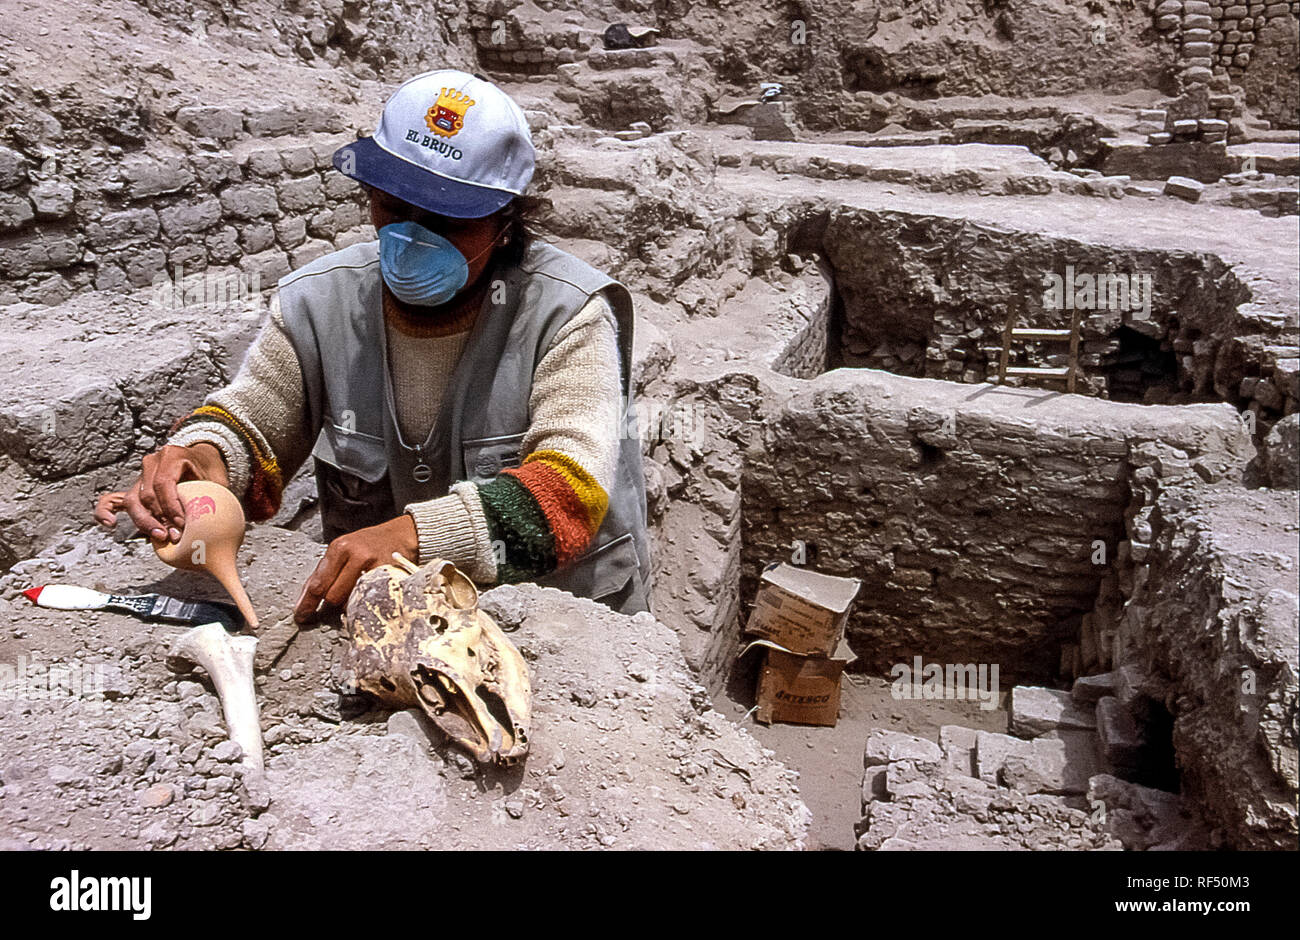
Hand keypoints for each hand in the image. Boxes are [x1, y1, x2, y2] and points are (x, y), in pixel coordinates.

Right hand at [93, 442, 229, 542]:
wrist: (203, 460)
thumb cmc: (211, 472)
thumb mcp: (217, 480)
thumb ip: (214, 496)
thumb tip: (216, 522)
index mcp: (171, 455)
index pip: (163, 484)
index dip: (171, 507)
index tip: (182, 525)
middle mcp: (152, 463)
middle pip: (146, 495)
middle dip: (160, 519)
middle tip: (174, 536)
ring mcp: (141, 475)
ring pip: (132, 501)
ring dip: (144, 522)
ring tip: (159, 537)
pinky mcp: (135, 488)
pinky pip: (112, 499)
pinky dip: (105, 511)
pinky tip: (109, 525)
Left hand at [293, 514, 418, 623]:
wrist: (402, 535)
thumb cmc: (369, 545)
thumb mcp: (343, 551)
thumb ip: (324, 573)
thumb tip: (304, 599)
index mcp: (339, 548)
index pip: (318, 583)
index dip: (307, 603)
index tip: (300, 616)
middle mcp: (356, 555)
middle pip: (333, 596)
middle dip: (331, 603)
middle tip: (337, 600)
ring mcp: (374, 566)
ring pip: (351, 601)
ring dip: (349, 604)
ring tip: (357, 593)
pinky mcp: (389, 577)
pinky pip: (370, 600)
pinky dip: (365, 603)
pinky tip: (368, 595)